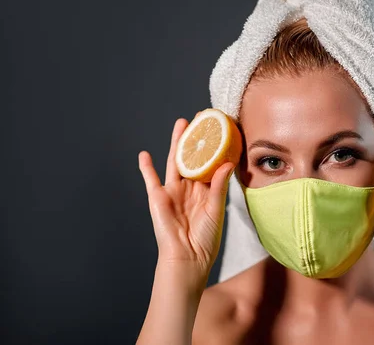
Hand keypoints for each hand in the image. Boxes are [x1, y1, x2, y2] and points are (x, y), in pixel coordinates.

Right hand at [138, 118, 235, 271]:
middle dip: (196, 139)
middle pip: (193, 158)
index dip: (215, 147)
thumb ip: (219, 185)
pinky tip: (144, 154)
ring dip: (176, 143)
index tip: (221, 129)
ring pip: (175, 162)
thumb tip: (227, 163)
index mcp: (207, 190)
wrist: (188, 258)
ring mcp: (173, 191)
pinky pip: (150, 179)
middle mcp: (190, 188)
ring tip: (181, 124)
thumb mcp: (215, 209)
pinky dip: (146, 168)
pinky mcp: (158, 197)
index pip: (211, 163)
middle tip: (201, 118)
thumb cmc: (205, 238)